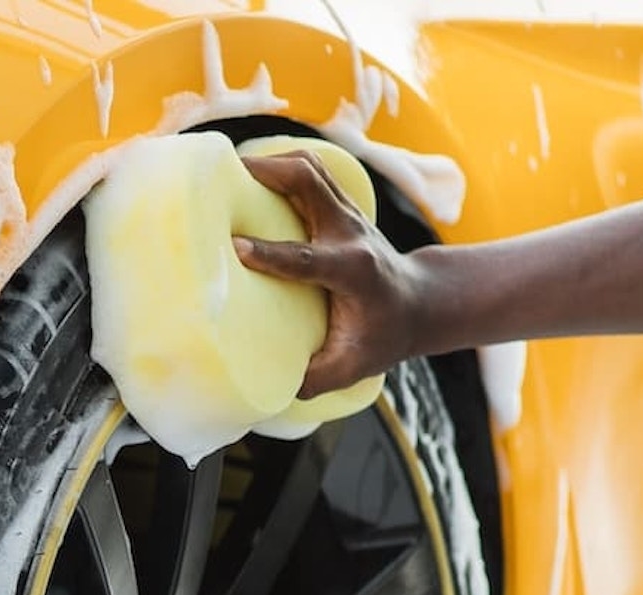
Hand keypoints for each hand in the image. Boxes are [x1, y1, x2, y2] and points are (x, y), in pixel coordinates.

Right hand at [233, 152, 435, 398]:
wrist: (419, 302)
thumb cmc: (382, 336)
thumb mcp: (353, 367)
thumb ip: (314, 377)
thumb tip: (270, 385)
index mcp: (354, 272)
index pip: (309, 258)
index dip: (272, 254)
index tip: (236, 248)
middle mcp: (351, 234)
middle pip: (311, 183)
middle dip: (268, 171)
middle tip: (223, 173)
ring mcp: (347, 214)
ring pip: (310, 167)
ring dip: (271, 161)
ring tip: (229, 167)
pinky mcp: (339, 204)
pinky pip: (309, 170)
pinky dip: (279, 164)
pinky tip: (251, 172)